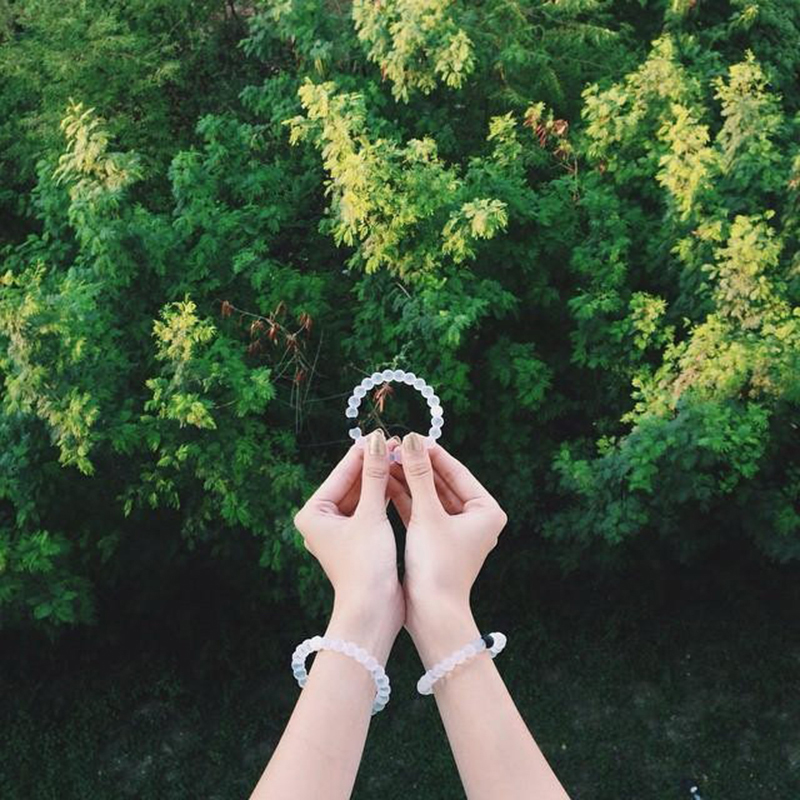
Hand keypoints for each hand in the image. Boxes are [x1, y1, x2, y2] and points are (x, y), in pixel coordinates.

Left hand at [293, 429, 403, 661]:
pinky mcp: (358, 540)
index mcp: (314, 513)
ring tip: (402, 455)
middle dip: (374, 464)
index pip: (341, 473)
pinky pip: (371, 510)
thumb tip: (377, 440)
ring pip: (363, 495)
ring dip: (381, 478)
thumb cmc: (365, 567)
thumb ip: (374, 476)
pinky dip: (384, 496)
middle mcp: (323, 521)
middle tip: (397, 441)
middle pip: (351, 483)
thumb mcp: (371, 515)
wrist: (373, 612)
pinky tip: (401, 479)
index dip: (363, 452)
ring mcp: (340, 531)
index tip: (383, 432)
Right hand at [385, 433, 507, 656]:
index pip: (457, 471)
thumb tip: (413, 439)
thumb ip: (419, 474)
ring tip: (385, 460)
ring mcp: (455, 531)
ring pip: (429, 497)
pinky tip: (385, 482)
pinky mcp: (436, 542)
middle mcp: (475, 520)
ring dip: (408, 480)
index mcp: (487, 511)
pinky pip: (420, 512)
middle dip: (416, 465)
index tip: (410, 435)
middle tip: (394, 446)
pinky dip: (405, 499)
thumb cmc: (437, 566)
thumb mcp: (427, 514)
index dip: (431, 453)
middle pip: (442, 483)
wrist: (431, 614)